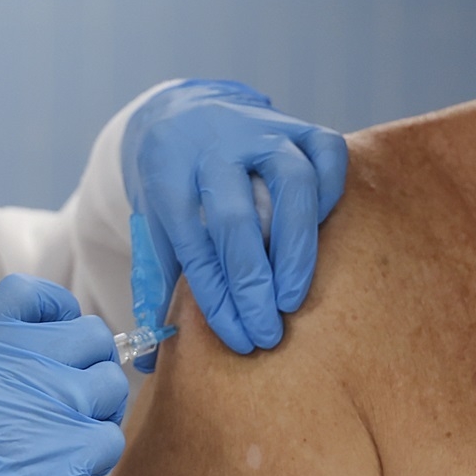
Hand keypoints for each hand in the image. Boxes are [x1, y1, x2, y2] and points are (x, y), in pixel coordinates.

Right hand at [0, 275, 126, 475]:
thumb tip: (48, 363)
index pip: (38, 293)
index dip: (59, 313)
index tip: (58, 337)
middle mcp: (24, 361)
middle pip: (94, 337)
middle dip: (91, 367)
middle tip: (73, 401)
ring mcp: (53, 402)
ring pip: (112, 386)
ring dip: (100, 413)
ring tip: (67, 440)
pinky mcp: (73, 449)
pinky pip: (112, 438)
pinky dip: (97, 457)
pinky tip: (67, 470)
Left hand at [122, 80, 347, 363]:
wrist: (182, 113)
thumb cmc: (172, 186)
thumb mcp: (153, 225)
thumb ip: (156, 285)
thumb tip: (146, 362)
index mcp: (167, 172)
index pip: (193, 242)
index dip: (217, 296)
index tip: (238, 337)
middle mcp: (213, 146)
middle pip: (235, 216)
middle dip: (252, 283)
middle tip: (268, 332)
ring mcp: (258, 130)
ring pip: (290, 180)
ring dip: (296, 246)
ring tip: (294, 297)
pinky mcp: (296, 123)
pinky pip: (326, 152)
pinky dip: (330, 192)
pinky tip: (320, 232)